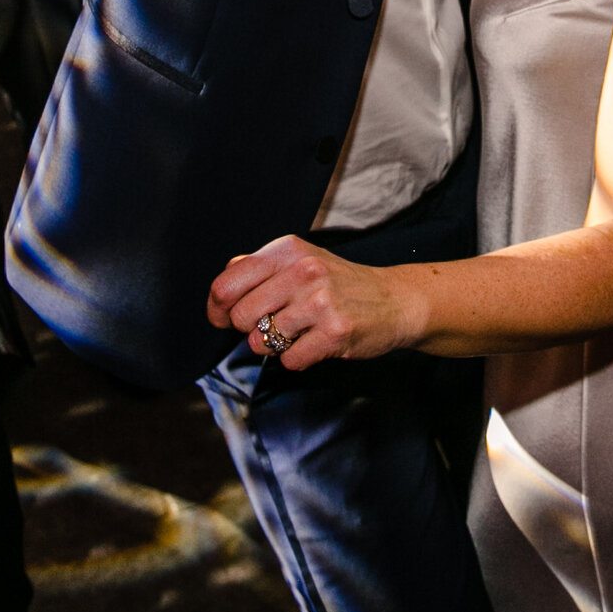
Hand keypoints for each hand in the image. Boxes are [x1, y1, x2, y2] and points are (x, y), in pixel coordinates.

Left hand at [206, 235, 417, 369]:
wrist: (395, 300)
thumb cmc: (340, 283)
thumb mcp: (300, 260)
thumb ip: (259, 268)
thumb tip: (223, 285)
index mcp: (287, 250)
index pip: (226, 285)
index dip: (217, 309)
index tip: (223, 319)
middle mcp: (303, 271)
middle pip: (240, 317)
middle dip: (251, 329)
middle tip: (274, 325)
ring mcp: (320, 301)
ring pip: (262, 342)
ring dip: (275, 346)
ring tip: (299, 333)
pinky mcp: (335, 332)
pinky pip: (289, 360)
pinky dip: (298, 358)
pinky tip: (315, 343)